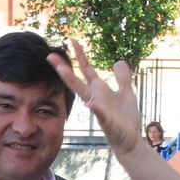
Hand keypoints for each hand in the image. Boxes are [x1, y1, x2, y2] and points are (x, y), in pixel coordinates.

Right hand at [49, 41, 142, 156]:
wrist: (130, 139)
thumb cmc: (126, 118)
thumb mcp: (126, 92)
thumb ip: (122, 77)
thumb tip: (118, 61)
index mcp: (99, 90)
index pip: (86, 69)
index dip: (80, 55)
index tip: (72, 40)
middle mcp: (95, 98)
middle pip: (76, 80)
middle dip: (64, 68)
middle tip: (50, 55)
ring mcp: (99, 109)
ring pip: (83, 94)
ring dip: (72, 82)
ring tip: (62, 69)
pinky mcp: (107, 121)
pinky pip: (100, 113)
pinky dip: (96, 107)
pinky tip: (90, 102)